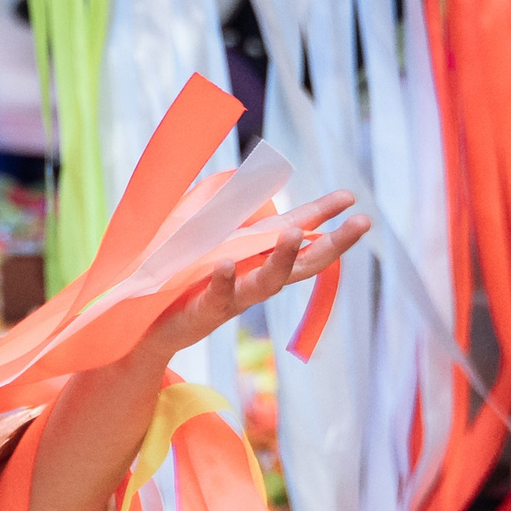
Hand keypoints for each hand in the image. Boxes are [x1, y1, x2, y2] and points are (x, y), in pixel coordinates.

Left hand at [142, 191, 370, 359]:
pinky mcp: (206, 311)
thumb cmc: (184, 278)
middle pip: (303, 265)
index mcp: (258, 258)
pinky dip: (225, 280)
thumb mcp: (211, 240)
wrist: (149, 327)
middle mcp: (255, 280)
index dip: (323, 216)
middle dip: (334, 244)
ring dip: (282, 258)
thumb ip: (231, 217)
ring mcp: (234, 297)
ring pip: (267, 282)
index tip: (351, 198)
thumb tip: (249, 182)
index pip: (299, 234)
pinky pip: (219, 295)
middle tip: (362, 223)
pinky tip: (227, 263)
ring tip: (293, 233)